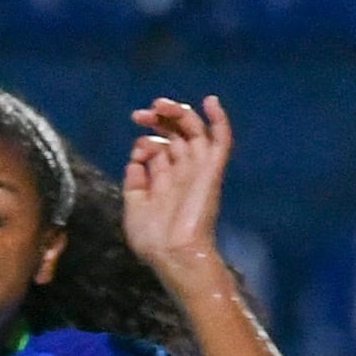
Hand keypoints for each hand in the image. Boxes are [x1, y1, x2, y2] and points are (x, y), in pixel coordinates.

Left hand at [122, 95, 235, 276]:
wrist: (172, 254)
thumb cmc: (153, 240)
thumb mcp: (133, 209)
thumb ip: (134, 184)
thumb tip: (136, 162)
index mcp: (164, 180)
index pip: (158, 148)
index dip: (145, 141)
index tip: (136, 153)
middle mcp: (182, 172)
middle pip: (175, 135)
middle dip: (157, 120)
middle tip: (140, 115)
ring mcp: (198, 170)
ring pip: (194, 132)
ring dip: (178, 113)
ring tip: (160, 104)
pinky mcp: (212, 171)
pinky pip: (221, 142)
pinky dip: (219, 120)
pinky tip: (211, 101)